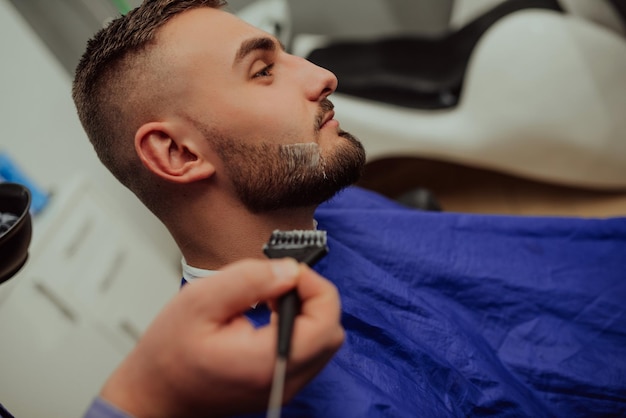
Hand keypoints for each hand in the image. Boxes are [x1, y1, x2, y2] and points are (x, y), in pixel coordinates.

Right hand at [99, 258, 343, 417]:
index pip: (326, 324)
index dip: (315, 287)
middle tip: (279, 281)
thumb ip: (249, 280)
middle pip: (330, 332)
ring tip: (269, 296)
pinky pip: (307, 351)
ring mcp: (283, 387)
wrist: (153, 395)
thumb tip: (289, 271)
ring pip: (322, 342)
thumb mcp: (200, 300)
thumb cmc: (168, 353)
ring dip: (305, 310)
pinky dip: (297, 326)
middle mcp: (283, 380)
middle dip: (312, 297)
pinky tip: (267, 313)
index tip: (290, 271)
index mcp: (266, 361)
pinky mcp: (278, 384)